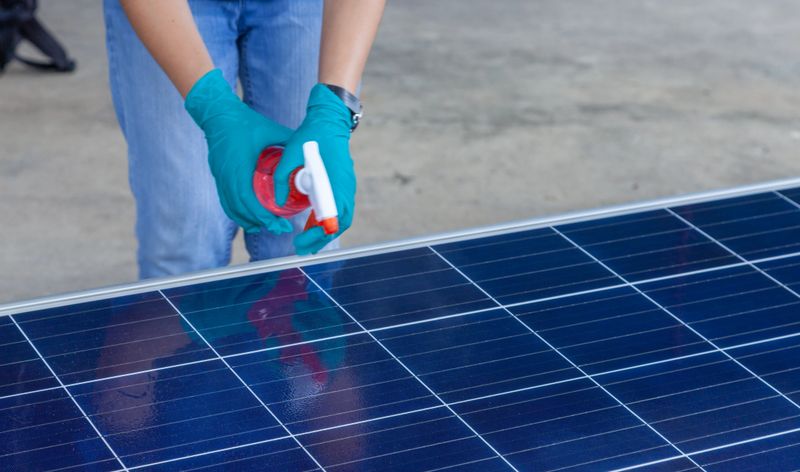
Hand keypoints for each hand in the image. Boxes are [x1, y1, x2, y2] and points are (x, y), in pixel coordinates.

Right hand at [185, 69, 293, 233]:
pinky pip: (226, 200)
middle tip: (279, 229)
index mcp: (241, 167)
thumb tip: (308, 150)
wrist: (217, 112)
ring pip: (231, 208)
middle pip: (241, 209)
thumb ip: (289, 141)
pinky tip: (249, 218)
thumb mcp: (271, 130)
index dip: (263, 216)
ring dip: (247, 220)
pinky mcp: (218, 176)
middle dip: (260, 222)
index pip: (249, 200)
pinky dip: (237, 212)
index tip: (279, 224)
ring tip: (264, 227)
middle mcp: (228, 176)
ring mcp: (221, 177)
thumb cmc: (244, 121)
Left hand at [274, 84, 355, 254]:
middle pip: (340, 224)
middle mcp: (345, 188)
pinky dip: (329, 219)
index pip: (333, 220)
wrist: (329, 120)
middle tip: (302, 248)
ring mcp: (348, 186)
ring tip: (307, 239)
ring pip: (342, 218)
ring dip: (326, 231)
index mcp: (333, 183)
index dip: (318, 235)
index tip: (301, 241)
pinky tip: (313, 222)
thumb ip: (281, 179)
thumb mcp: (289, 155)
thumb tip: (277, 202)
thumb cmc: (311, 136)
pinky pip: (341, 208)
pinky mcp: (346, 183)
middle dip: (322, 239)